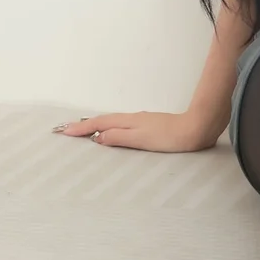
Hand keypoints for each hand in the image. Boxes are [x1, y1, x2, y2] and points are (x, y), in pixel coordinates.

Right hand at [52, 109, 221, 150]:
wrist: (196, 128)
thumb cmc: (171, 137)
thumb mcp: (141, 139)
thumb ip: (119, 138)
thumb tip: (97, 138)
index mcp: (128, 122)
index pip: (98, 125)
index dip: (80, 129)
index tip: (63, 131)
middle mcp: (132, 119)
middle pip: (103, 120)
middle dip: (83, 125)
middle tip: (66, 130)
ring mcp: (141, 121)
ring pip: (112, 122)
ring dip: (95, 125)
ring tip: (83, 130)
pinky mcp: (150, 126)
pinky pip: (122, 125)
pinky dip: (110, 127)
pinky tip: (112, 132)